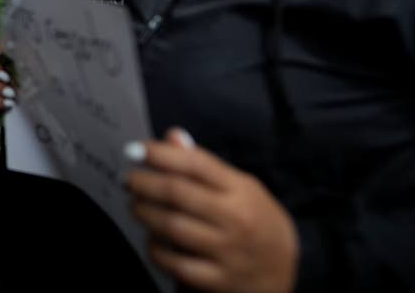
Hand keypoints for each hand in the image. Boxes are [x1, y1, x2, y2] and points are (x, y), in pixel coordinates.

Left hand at [126, 129, 298, 292]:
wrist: (287, 269)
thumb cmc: (256, 220)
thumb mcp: (241, 186)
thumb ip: (204, 164)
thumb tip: (173, 136)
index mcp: (240, 190)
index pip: (195, 164)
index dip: (160, 153)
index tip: (134, 149)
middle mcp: (235, 219)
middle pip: (178, 193)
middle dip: (143, 182)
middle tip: (128, 178)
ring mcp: (228, 251)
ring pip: (173, 227)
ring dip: (145, 213)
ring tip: (136, 205)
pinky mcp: (219, 280)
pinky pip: (176, 264)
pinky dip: (156, 249)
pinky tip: (152, 239)